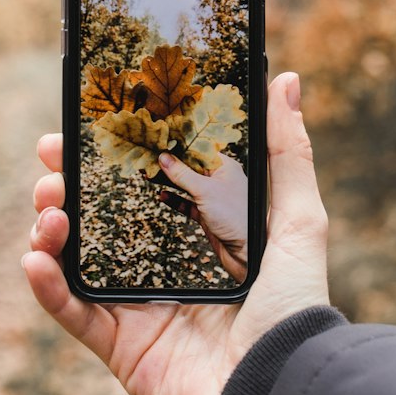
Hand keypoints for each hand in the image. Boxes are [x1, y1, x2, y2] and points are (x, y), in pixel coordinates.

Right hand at [22, 72, 330, 394]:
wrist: (280, 386)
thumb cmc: (296, 306)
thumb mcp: (299, 220)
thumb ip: (286, 153)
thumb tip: (287, 81)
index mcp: (199, 238)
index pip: (142, 187)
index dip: (110, 157)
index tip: (84, 125)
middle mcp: (163, 270)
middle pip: (98, 219)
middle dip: (66, 186)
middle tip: (50, 162)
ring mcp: (137, 309)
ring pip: (74, 260)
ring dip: (49, 227)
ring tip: (48, 206)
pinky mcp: (120, 348)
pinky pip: (71, 313)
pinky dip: (45, 286)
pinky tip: (35, 256)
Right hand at [156, 151, 247, 282]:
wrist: (246, 252)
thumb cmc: (235, 217)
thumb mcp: (205, 191)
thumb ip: (182, 174)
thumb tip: (164, 158)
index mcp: (225, 167)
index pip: (199, 150)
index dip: (180, 146)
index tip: (161, 142)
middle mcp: (219, 180)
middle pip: (190, 167)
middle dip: (171, 164)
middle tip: (150, 158)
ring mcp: (212, 197)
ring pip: (187, 185)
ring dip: (170, 181)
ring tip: (150, 174)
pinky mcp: (207, 214)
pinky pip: (187, 203)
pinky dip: (175, 200)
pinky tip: (163, 196)